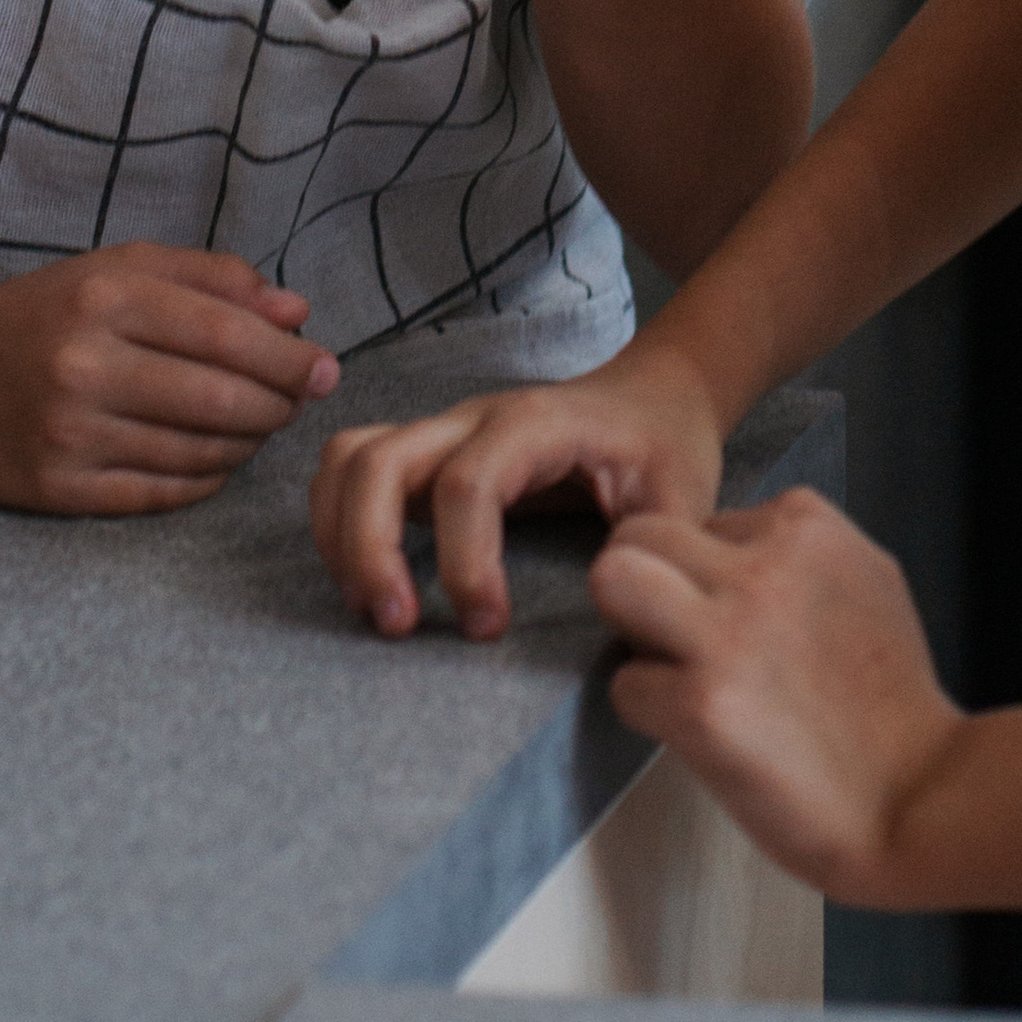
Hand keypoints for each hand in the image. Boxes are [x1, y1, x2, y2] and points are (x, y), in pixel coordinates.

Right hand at [0, 245, 337, 515]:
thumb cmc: (42, 314)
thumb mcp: (116, 270)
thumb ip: (210, 279)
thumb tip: (295, 310)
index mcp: (103, 298)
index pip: (227, 333)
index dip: (289, 356)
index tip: (326, 367)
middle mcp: (83, 365)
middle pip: (221, 399)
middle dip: (280, 404)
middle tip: (300, 401)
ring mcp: (67, 434)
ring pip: (198, 451)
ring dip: (248, 441)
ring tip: (259, 424)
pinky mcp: (55, 490)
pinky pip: (162, 492)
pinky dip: (205, 477)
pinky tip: (216, 458)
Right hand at [309, 343, 725, 638]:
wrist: (657, 396)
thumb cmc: (667, 448)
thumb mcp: (681, 501)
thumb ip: (653, 558)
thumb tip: (609, 613)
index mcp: (537, 425)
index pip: (469, 483)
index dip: (465, 562)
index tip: (488, 626)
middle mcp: (475, 418)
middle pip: (380, 458)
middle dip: (369, 546)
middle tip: (396, 625)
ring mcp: (444, 431)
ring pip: (350, 457)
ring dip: (341, 533)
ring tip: (373, 607)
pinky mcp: (428, 453)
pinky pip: (352, 468)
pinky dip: (339, 522)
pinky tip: (370, 581)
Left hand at [590, 489, 965, 906]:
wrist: (920, 797)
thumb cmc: (893, 706)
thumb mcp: (866, 583)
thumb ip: (796, 556)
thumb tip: (729, 553)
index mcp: (806, 528)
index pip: (705, 518)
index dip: (707, 572)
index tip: (736, 618)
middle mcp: (764, 568)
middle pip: (640, 532)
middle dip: (644, 581)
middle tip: (670, 634)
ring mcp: (730, 633)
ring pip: (612, 579)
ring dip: (627, 626)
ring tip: (665, 665)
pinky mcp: (702, 705)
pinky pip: (625, 685)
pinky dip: (648, 712)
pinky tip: (696, 731)